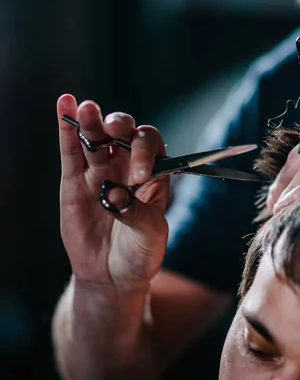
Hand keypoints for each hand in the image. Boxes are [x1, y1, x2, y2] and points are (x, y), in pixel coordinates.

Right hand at [57, 94, 168, 291]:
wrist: (113, 275)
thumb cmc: (140, 253)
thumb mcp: (149, 236)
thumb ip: (136, 213)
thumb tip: (113, 194)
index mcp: (154, 175)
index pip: (152, 147)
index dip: (145, 152)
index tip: (137, 175)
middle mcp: (127, 167)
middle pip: (124, 135)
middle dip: (120, 128)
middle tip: (114, 132)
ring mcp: (100, 172)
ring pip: (96, 139)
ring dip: (92, 122)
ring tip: (87, 108)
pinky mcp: (74, 182)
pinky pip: (71, 152)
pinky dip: (66, 128)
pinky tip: (65, 105)